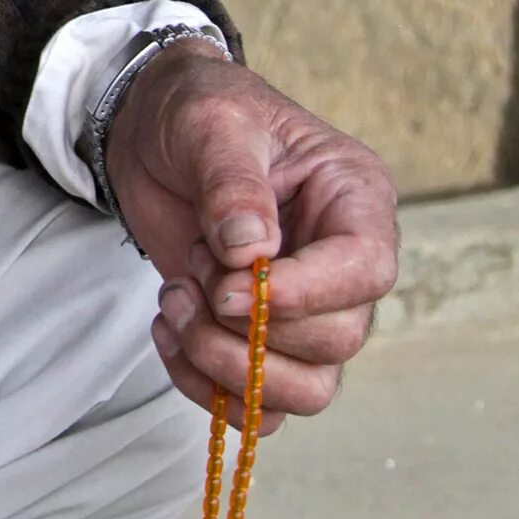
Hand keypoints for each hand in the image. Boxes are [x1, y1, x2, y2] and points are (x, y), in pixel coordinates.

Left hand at [102, 40, 397, 429]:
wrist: (153, 135)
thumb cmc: (196, 115)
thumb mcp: (211, 124)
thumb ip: (232, 183)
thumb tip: (252, 252)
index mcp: (353, 200)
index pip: (366, 270)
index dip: (303, 293)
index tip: (227, 284)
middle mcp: (341, 264)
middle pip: (337, 341)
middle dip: (248, 327)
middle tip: (192, 273)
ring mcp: (304, 309)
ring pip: (304, 388)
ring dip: (225, 364)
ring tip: (175, 301)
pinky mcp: (258, 338)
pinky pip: (256, 404)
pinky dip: (205, 386)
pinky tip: (167, 329)